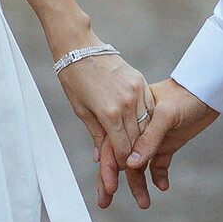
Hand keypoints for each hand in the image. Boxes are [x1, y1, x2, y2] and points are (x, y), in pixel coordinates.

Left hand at [55, 49, 154, 207]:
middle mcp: (127, 103)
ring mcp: (136, 91)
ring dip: (144, 141)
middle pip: (137, 139)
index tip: (122, 174)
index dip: (122, 164)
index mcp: (109, 113)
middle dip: (136, 159)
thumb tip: (100, 158)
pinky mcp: (140, 81)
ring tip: (142, 153)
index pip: (123, 148)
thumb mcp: (81, 110)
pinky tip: (146, 130)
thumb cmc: (74, 79)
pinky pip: (149, 107)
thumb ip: (96, 134)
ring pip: (146, 124)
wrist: (79, 46)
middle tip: (136, 175)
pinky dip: (147, 121)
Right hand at [116, 78, 217, 208]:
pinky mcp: (168, 144)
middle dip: (112, 182)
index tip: (107, 189)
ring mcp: (153, 138)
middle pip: (121, 159)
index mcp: (131, 118)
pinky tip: (162, 186)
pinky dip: (158, 176)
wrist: (210, 90)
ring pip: (139, 166)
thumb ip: (149, 138)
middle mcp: (138, 130)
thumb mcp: (167, 114)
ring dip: (138, 185)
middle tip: (105, 203)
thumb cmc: (186, 96)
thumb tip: (130, 165)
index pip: (113, 146)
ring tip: (144, 204)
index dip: (107, 168)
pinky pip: (158, 165)